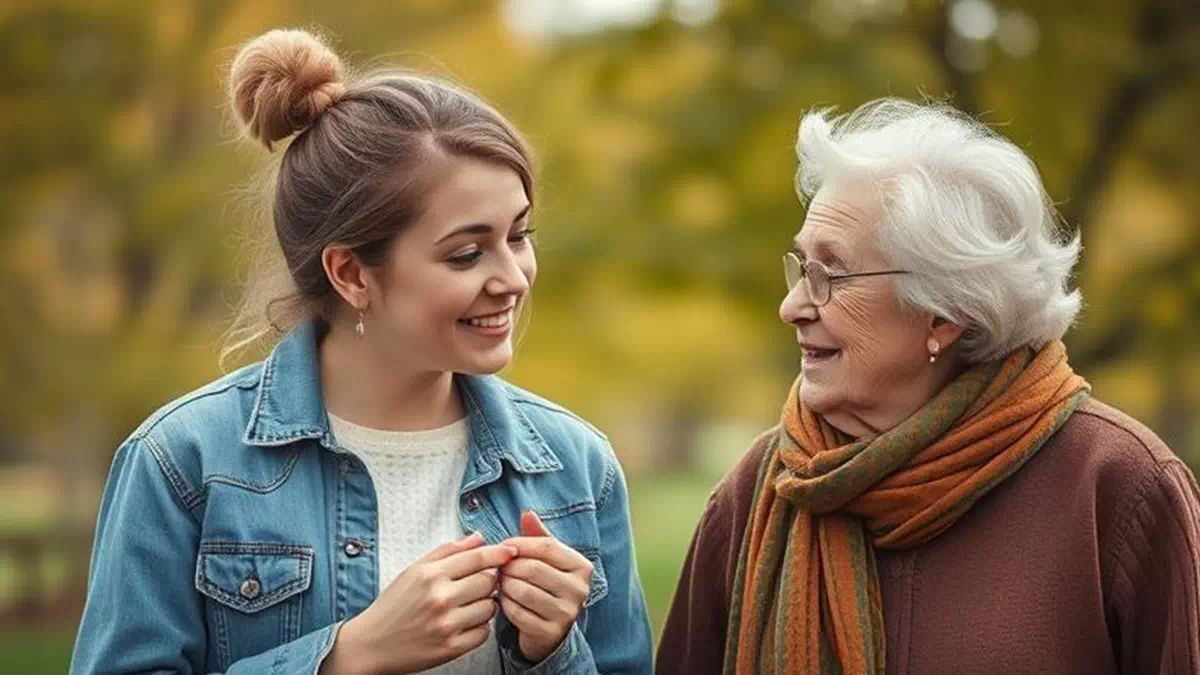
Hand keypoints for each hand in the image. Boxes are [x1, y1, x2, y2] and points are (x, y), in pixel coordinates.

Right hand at [321, 532, 517, 674]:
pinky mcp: (451, 648)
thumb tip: (479, 538)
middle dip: (489, 581)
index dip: (499, 554)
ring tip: (468, 605)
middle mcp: (440, 598)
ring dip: (485, 605)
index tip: (511, 552)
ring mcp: (446, 624)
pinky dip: (479, 627)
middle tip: (478, 584)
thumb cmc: (394, 605)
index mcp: (431, 575)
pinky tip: (463, 623)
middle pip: (489, 581)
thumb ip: (448, 551)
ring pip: (490, 607)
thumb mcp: (415, 570)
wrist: (373, 644)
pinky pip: (483, 633)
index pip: (478, 558)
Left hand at [499, 511, 594, 662]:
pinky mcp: (550, 633)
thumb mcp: (547, 559)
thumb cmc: (546, 584)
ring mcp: (567, 613)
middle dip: (509, 566)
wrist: (551, 628)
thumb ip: (537, 536)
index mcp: (582, 566)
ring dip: (505, 585)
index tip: (504, 545)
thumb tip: (527, 513)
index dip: (520, 544)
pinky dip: (505, 604)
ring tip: (502, 582)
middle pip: (532, 568)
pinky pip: (517, 613)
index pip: (546, 546)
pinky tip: (504, 600)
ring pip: (522, 591)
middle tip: (499, 567)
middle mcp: (580, 590)